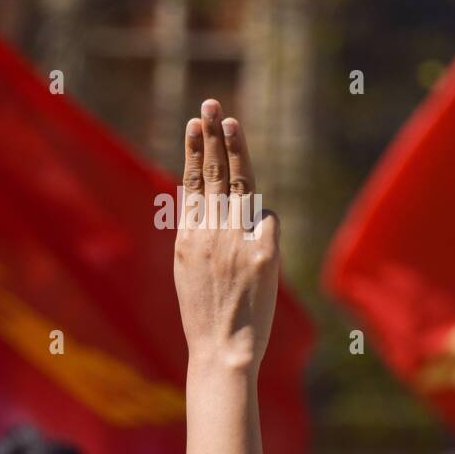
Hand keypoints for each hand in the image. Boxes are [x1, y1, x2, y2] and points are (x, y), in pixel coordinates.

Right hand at [173, 99, 279, 373]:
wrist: (221, 349)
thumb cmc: (205, 313)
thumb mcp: (187, 268)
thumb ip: (197, 232)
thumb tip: (204, 199)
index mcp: (189, 236)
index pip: (194, 182)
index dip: (196, 150)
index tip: (196, 122)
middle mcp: (211, 233)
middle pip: (214, 174)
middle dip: (212, 136)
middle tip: (211, 104)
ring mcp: (237, 242)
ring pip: (242, 187)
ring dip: (237, 152)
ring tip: (231, 123)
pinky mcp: (263, 255)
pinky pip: (267, 223)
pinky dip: (265, 224)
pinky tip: (259, 240)